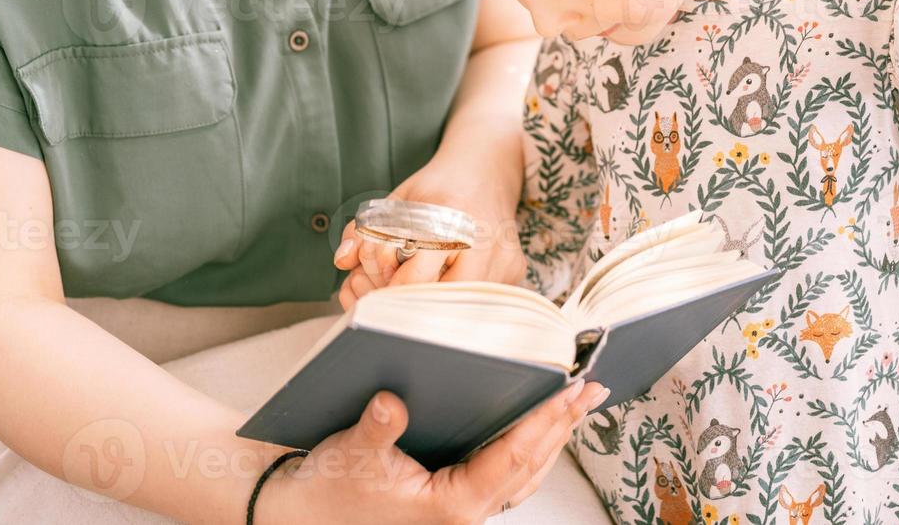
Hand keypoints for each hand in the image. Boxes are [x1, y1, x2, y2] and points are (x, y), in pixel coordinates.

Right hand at [257, 380, 609, 523]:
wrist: (305, 518)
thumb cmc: (329, 490)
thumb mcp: (349, 454)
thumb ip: (374, 428)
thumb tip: (391, 401)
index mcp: (450, 506)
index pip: (512, 458)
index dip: (545, 423)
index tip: (573, 393)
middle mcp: (465, 513)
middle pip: (530, 466)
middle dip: (563, 425)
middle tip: (593, 387)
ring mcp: (464, 510)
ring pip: (525, 474)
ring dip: (553, 438)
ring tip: (577, 403)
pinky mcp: (456, 500)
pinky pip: (508, 475)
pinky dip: (529, 449)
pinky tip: (537, 426)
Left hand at [334, 155, 525, 310]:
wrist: (488, 168)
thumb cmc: (436, 188)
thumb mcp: (396, 201)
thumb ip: (365, 230)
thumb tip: (343, 261)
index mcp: (448, 215)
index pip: (415, 278)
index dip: (390, 291)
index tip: (376, 286)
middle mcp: (482, 239)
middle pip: (440, 300)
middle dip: (410, 302)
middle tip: (391, 295)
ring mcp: (503, 258)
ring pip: (462, 307)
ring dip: (432, 305)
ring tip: (415, 290)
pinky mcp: (516, 270)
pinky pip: (480, 301)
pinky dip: (455, 301)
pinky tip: (442, 286)